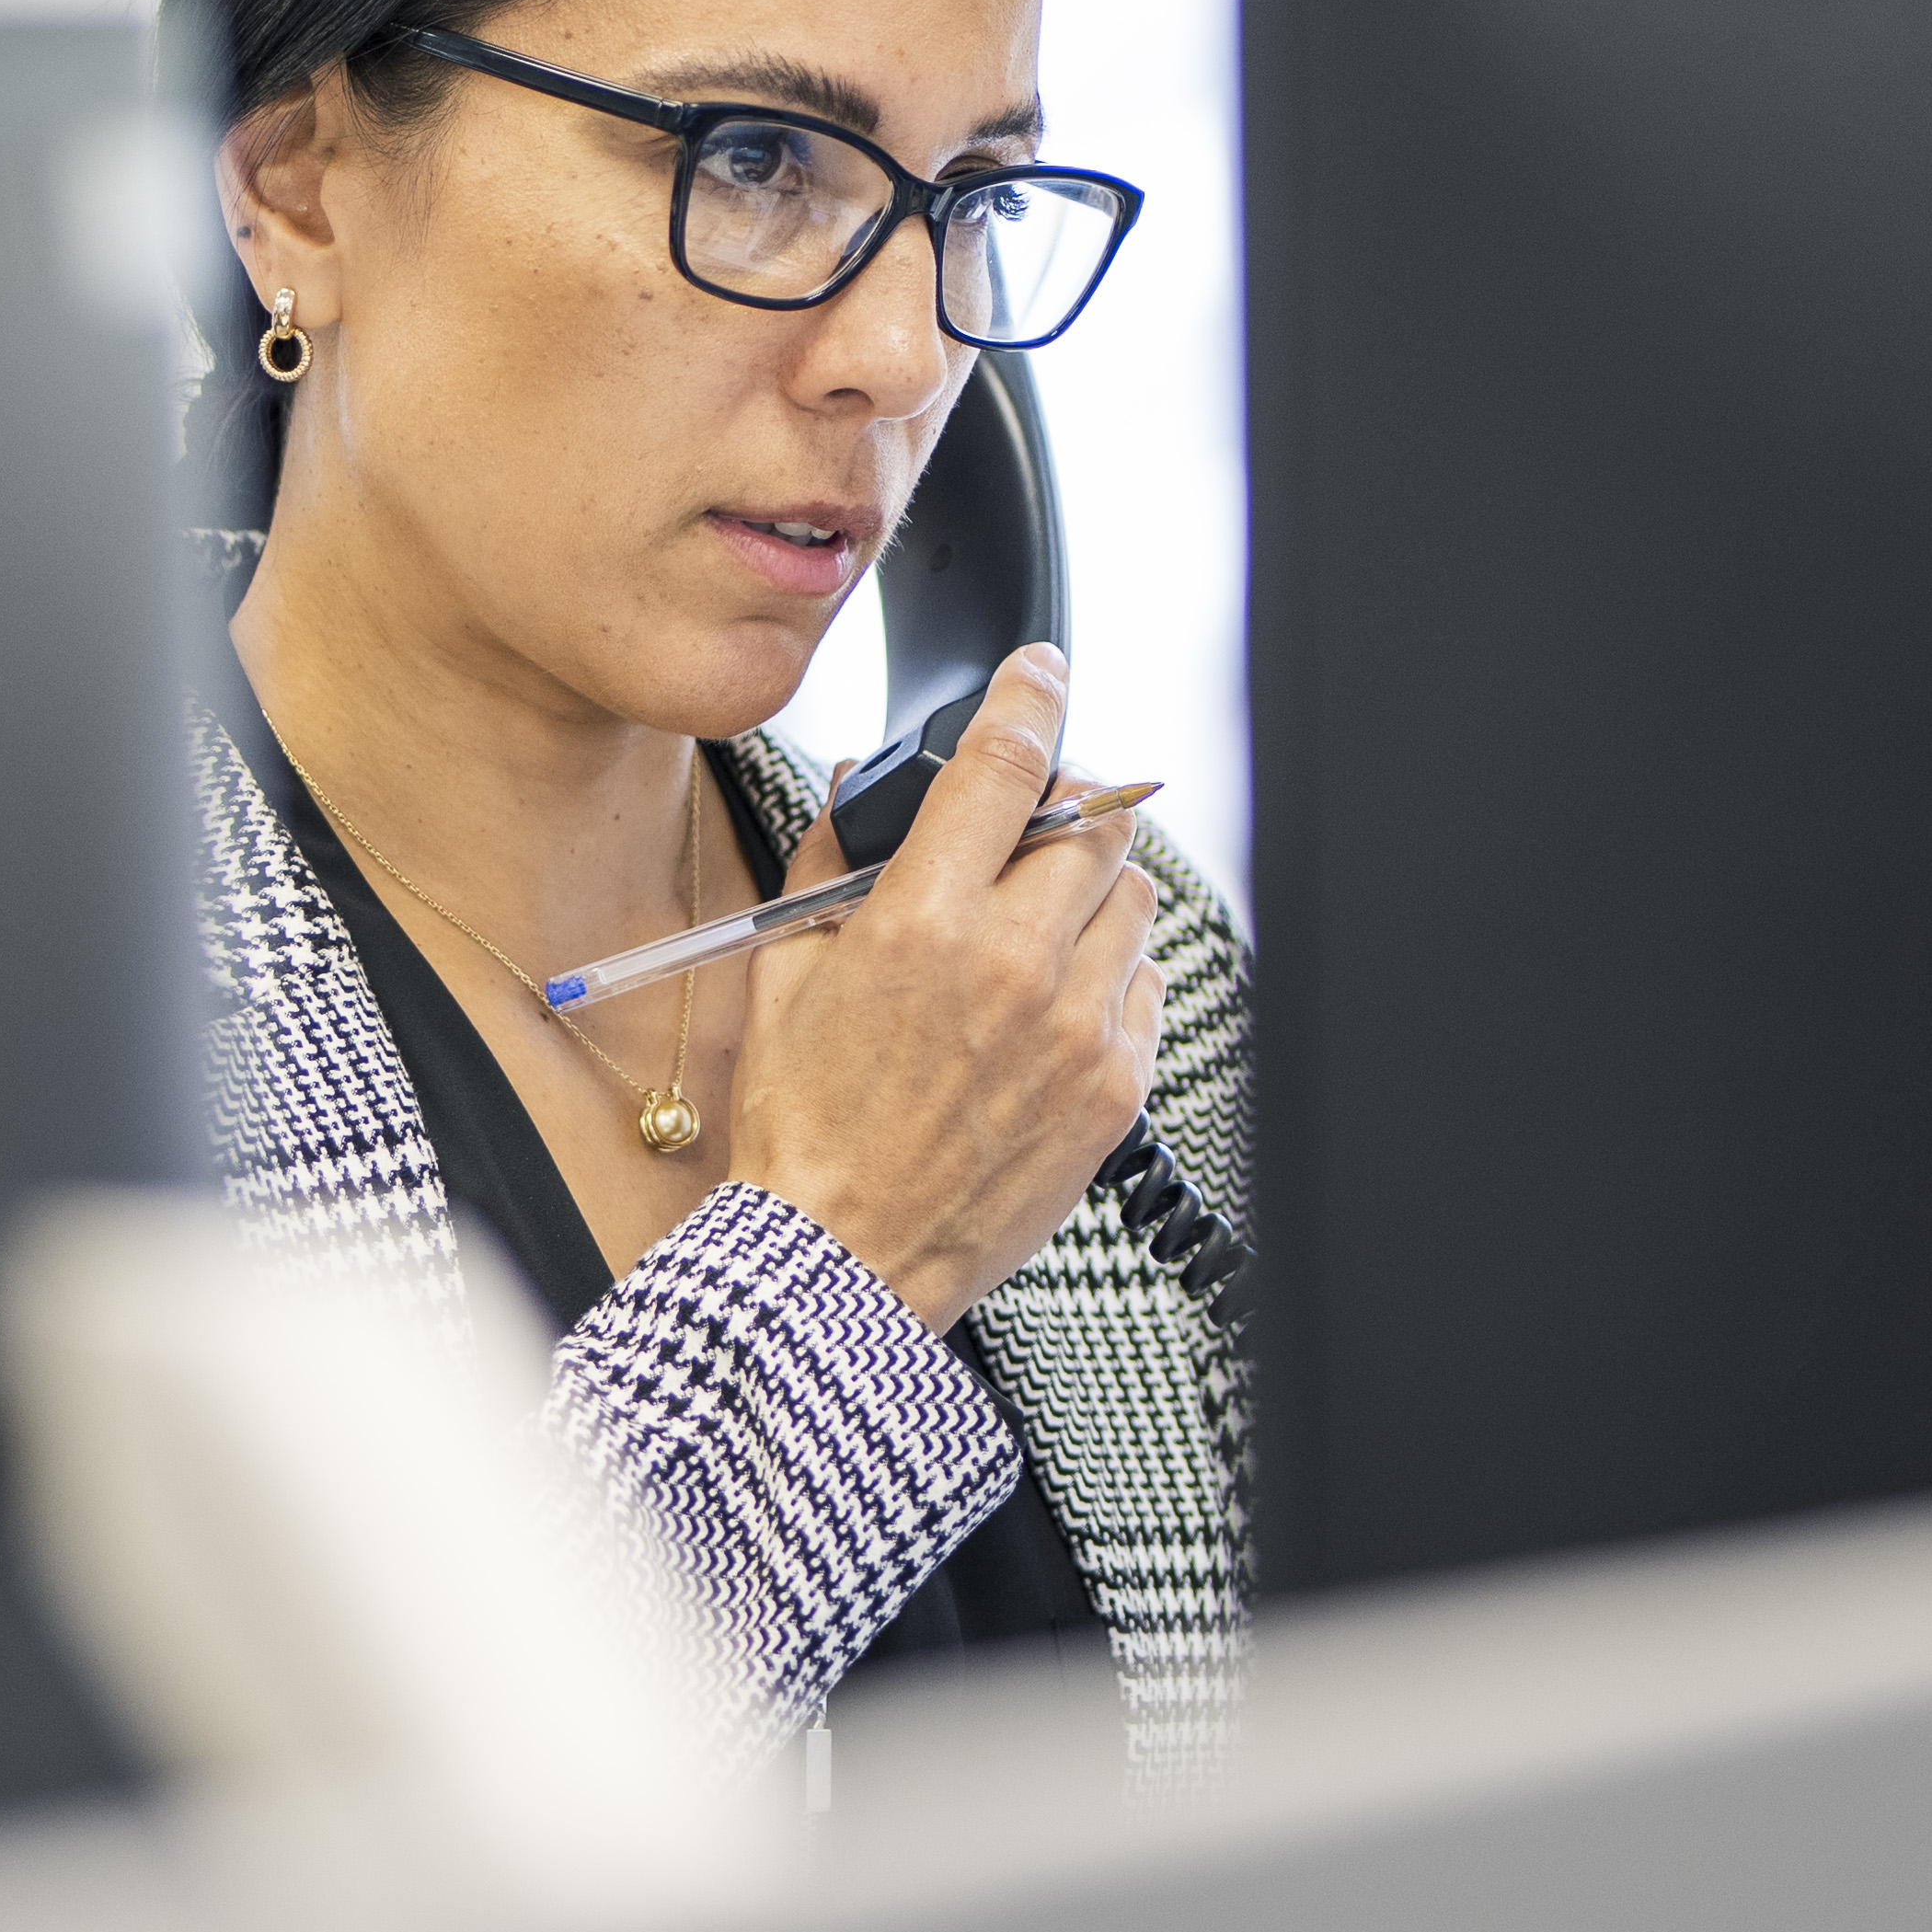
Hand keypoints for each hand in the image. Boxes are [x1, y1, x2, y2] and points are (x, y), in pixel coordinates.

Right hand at [729, 643, 1161, 1329]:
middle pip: (1094, 821)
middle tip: (1028, 831)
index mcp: (923, 924)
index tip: (1040, 672)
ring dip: (1090, 893)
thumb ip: (827, 865)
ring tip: (1033, 933)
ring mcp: (1076, 1028)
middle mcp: (1014, 966)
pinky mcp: (1114, 1087)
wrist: (844, 1259)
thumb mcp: (785, 978)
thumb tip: (857, 793)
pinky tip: (1053, 1005)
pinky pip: (1147, 987)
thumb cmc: (805, 1133)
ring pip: (1131, 899)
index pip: (1008, 763)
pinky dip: (1110, 976)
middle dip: (1064, 809)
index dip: (1032, 695)